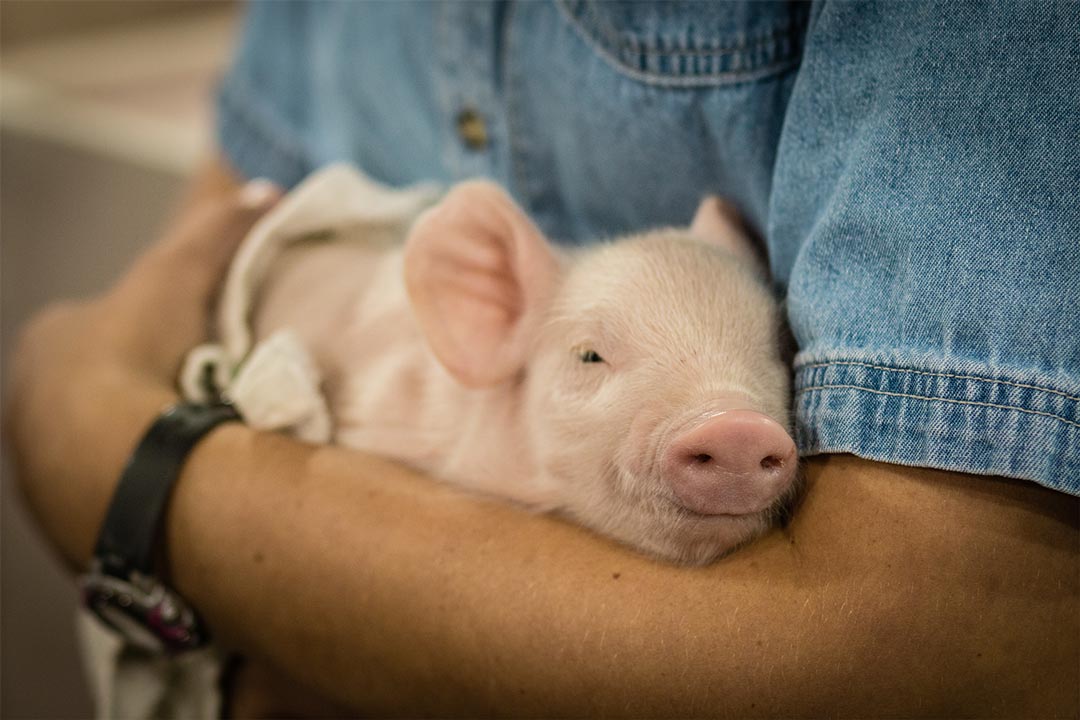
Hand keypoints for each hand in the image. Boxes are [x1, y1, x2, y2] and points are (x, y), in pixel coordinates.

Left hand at [4, 178, 280, 566]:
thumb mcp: (183, 274)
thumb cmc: (142, 357)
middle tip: (198, 399)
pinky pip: (108, 496)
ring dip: (138, 445)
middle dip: (136, 392)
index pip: (93, 329)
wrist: (125, 465)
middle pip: (93, 392)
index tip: (192, 345)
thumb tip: (268, 190)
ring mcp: (41, 470)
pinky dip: (139, 488)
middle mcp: (27, 407)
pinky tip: (182, 487)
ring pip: (98, 448)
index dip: (145, 332)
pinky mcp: (66, 521)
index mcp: (46, 344)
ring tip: (198, 447)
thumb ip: (220, 228)